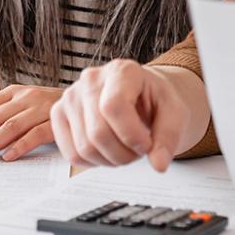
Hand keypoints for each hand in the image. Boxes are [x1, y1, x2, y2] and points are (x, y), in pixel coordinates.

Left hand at [0, 85, 61, 162]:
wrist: (85, 101)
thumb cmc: (47, 108)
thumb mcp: (22, 105)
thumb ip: (1, 115)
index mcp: (12, 92)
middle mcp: (24, 98)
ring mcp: (40, 109)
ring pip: (8, 127)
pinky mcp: (55, 122)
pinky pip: (35, 135)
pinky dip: (19, 146)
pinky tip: (7, 157)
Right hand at [49, 59, 189, 171]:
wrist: (141, 96)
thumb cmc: (155, 101)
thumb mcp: (175, 114)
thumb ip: (168, 138)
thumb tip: (159, 164)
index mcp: (122, 71)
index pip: (113, 107)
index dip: (131, 135)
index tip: (146, 145)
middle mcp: (91, 79)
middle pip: (97, 132)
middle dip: (124, 154)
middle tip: (138, 151)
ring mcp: (71, 96)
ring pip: (84, 147)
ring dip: (110, 160)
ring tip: (125, 149)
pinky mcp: (59, 113)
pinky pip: (71, 153)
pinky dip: (93, 161)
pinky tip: (108, 150)